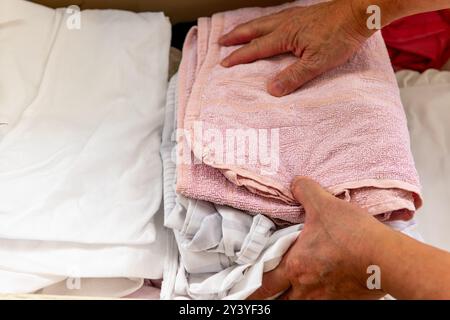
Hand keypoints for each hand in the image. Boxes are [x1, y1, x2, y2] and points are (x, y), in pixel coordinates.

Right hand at [219, 0, 371, 96]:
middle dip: (236, 37)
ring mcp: (293, 16)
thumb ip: (294, 76)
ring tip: (238, 32)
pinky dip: (263, 22)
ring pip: (263, 21)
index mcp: (285, 35)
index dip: (239, 57)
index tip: (224, 64)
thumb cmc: (340, 36)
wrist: (359, 13)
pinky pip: (275, 17)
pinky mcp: (303, 14)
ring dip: (247, 28)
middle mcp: (285, 23)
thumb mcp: (317, 62)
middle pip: (253, 29)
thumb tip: (271, 90)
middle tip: (222, 41)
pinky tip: (267, 25)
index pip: (256, 49)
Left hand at [247, 177, 385, 299]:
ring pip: (298, 305)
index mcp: (295, 266)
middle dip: (270, 297)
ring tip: (291, 292)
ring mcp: (325, 300)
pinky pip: (323, 306)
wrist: (387, 258)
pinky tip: (321, 291)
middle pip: (278, 301)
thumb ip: (305, 192)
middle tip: (264, 291)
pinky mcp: (344, 304)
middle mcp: (306, 288)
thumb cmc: (353, 233)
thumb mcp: (324, 204)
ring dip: (292, 299)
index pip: (263, 282)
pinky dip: (318, 300)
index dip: (251, 285)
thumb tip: (295, 183)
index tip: (245, 286)